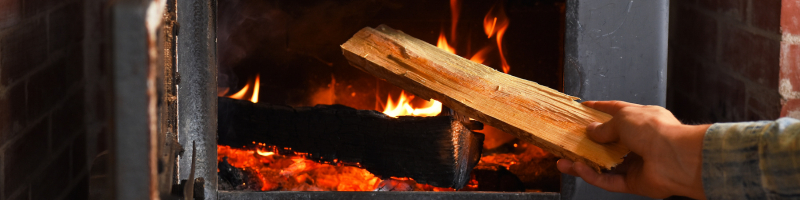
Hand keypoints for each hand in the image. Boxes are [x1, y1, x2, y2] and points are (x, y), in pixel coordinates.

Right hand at [557, 101, 709, 198]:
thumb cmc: (657, 131)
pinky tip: (579, 169)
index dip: (599, 109)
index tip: (583, 108)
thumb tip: (591, 131)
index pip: (616, 112)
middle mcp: (639, 141)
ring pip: (604, 165)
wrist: (677, 158)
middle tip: (568, 142)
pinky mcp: (634, 182)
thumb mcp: (623, 118)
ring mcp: (636, 163)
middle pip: (607, 143)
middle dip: (586, 143)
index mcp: (641, 120)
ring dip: (584, 163)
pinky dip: (593, 176)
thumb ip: (605, 127)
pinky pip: (609, 180)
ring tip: (564, 161)